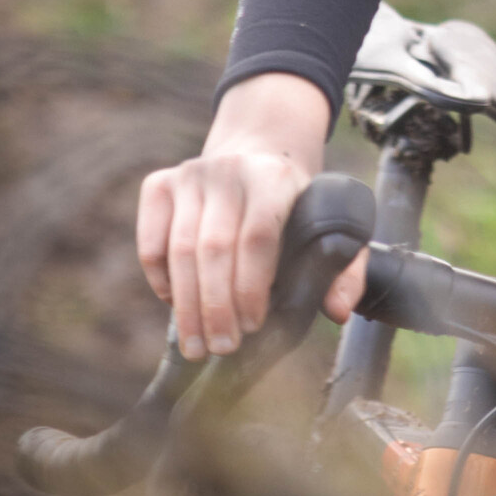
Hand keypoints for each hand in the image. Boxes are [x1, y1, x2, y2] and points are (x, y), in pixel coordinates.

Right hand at [135, 74, 362, 360]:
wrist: (258, 147)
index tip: (254, 325)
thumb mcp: (329, 220)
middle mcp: (229, 169)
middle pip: (214, 248)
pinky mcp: (160, 184)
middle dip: (216, 307)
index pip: (257, 237)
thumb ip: (344, 267)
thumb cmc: (295, 202)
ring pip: (180, 250)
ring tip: (197, 345)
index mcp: (274, 177)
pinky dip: (161, 280)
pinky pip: (151, 242)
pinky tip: (176, 305)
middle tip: (222, 347)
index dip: (251, 287)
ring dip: (187, 306)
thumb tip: (338, 312)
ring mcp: (190, 175)